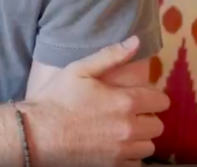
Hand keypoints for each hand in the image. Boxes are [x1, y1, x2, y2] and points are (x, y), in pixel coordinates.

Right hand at [22, 35, 170, 166]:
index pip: (161, 101)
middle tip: (128, 114)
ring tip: (121, 131)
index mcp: (125, 102)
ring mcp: (122, 150)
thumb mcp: (78, 70)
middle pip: (157, 126)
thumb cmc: (55, 99)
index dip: (152, 97)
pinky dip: (128, 156)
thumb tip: (136, 41)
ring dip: (139, 138)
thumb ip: (110, 56)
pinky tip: (113, 146)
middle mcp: (129, 128)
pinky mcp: (112, 166)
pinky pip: (135, 163)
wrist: (36, 133)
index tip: (140, 97)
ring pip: (148, 146)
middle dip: (146, 118)